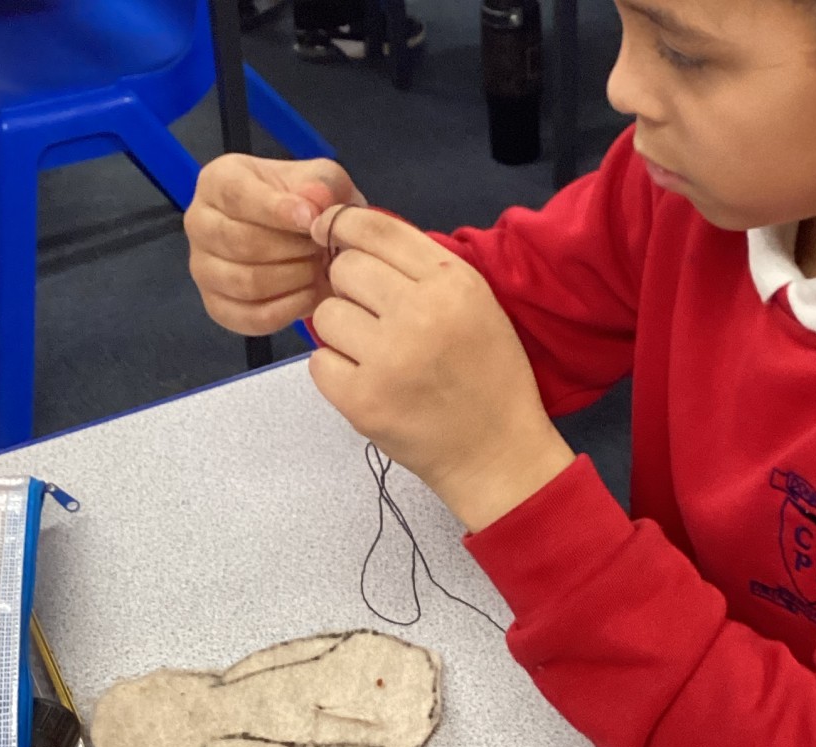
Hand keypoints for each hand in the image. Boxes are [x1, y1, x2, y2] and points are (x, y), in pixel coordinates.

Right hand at [185, 154, 365, 335]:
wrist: (307, 238)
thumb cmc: (306, 201)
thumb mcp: (321, 180)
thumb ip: (320, 185)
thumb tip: (313, 203)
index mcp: (217, 181)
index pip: (237, 196)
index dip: (276, 210)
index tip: (311, 219)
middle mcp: (199, 223)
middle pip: (240, 243)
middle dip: (292, 248)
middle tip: (321, 247)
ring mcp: (202, 268)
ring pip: (246, 282)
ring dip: (293, 278)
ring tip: (317, 267)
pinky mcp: (216, 306)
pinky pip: (250, 317)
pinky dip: (287, 310)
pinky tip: (309, 293)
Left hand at [307, 206, 575, 531]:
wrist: (497, 453)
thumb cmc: (489, 376)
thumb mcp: (476, 303)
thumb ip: (422, 268)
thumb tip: (351, 235)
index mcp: (452, 283)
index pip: (375, 228)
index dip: (341, 225)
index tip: (328, 235)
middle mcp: (420, 313)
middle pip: (344, 268)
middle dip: (349, 288)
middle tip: (374, 316)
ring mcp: (388, 359)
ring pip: (325, 315)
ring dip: (342, 332)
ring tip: (375, 354)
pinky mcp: (362, 400)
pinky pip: (318, 362)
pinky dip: (336, 371)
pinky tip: (368, 382)